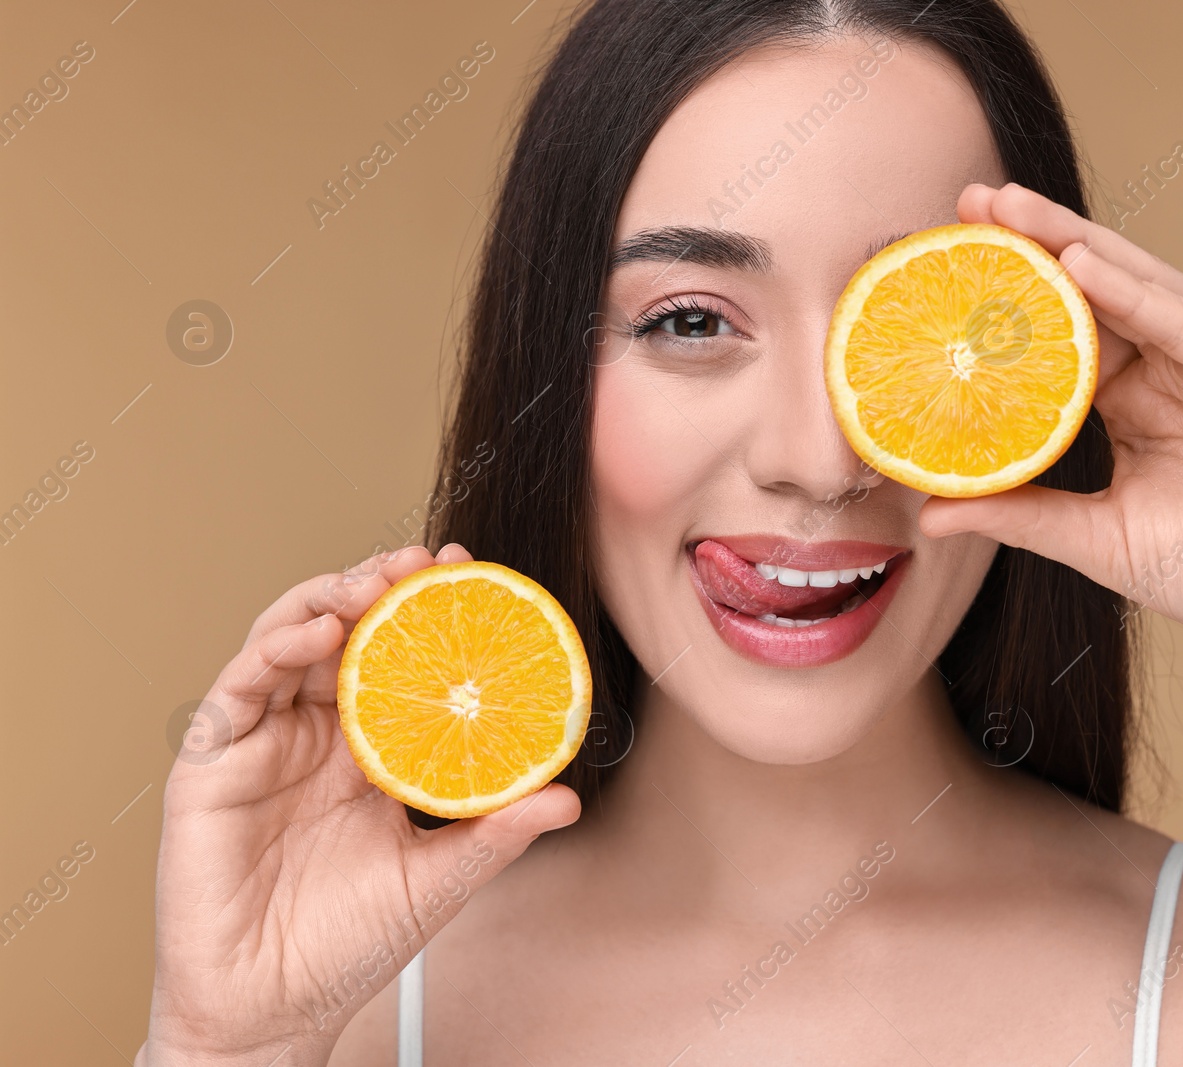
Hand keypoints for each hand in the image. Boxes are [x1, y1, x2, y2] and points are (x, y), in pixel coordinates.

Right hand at [140, 544, 581, 1065]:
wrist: (272, 1013)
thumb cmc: (349, 947)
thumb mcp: (439, 879)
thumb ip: (497, 834)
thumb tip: (567, 798)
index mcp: (368, 752)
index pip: (399, 659)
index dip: (427, 613)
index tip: (469, 574)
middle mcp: (314, 736)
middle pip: (344, 633)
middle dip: (380, 586)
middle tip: (422, 562)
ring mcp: (260, 745)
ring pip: (287, 643)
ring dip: (329, 600)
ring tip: (374, 584)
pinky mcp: (210, 766)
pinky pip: (238, 690)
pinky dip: (276, 650)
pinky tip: (319, 635)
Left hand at [921, 183, 1182, 686]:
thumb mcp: (1093, 537)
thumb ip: (1019, 514)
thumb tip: (929, 512)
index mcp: (1140, 401)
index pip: (1069, 330)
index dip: (1016, 294)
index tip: (950, 262)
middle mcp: (1181, 371)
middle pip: (1101, 291)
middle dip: (1039, 241)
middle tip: (974, 199)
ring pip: (1145, 290)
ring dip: (1078, 245)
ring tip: (1014, 211)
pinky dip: (1139, 295)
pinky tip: (1084, 264)